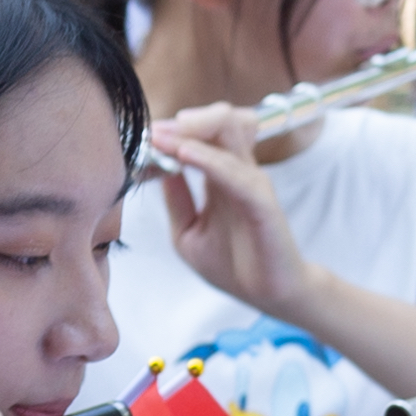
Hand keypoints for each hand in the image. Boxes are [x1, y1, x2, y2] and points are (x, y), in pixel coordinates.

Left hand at [144, 105, 312, 319]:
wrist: (270, 296)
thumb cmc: (234, 265)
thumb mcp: (188, 231)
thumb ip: (176, 200)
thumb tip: (156, 169)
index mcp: (224, 176)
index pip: (205, 135)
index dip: (175, 130)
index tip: (145, 133)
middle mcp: (241, 172)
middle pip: (220, 122)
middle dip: (187, 120)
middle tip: (155, 129)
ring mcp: (253, 184)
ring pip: (230, 134)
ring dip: (194, 131)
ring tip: (163, 135)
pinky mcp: (262, 203)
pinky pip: (234, 174)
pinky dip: (208, 159)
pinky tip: (184, 154)